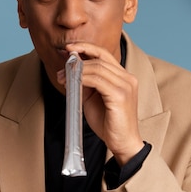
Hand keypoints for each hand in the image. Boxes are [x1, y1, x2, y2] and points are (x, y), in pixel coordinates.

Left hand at [60, 43, 143, 164]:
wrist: (122, 143)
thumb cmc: (109, 123)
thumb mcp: (93, 98)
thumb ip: (85, 83)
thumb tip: (70, 70)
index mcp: (124, 77)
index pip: (104, 54)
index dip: (86, 48)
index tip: (69, 48)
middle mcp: (128, 78)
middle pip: (101, 57)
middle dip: (79, 57)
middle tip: (63, 63)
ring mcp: (126, 86)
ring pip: (98, 67)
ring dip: (77, 70)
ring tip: (63, 76)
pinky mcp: (120, 96)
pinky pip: (98, 80)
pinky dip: (83, 78)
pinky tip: (73, 83)